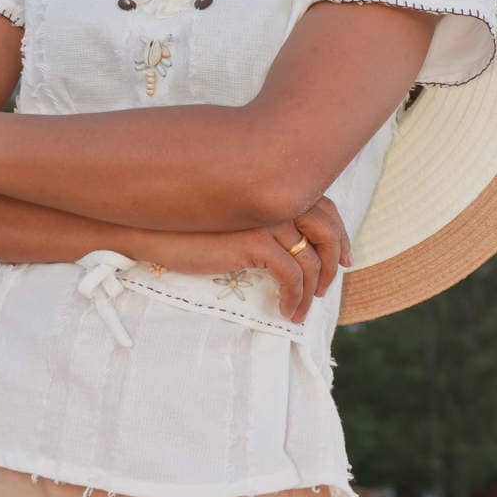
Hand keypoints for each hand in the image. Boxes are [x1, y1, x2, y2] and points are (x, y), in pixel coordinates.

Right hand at [145, 194, 352, 323]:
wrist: (151, 226)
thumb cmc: (188, 225)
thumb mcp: (234, 218)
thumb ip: (261, 219)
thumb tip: (291, 243)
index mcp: (274, 186)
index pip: (324, 206)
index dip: (340, 234)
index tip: (344, 259)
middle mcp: (276, 196)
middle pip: (327, 229)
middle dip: (335, 260)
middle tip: (329, 287)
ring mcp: (267, 217)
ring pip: (312, 258)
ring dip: (313, 290)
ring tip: (300, 310)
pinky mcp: (254, 241)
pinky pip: (292, 276)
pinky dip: (295, 297)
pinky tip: (286, 310)